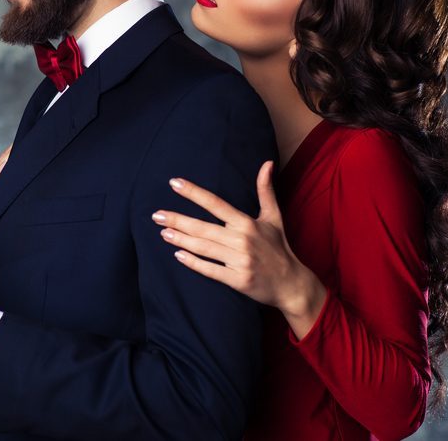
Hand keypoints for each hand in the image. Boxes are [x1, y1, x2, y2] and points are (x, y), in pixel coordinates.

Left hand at [152, 161, 326, 338]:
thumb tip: (267, 163)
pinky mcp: (238, 280)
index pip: (215, 203)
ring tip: (163, 232)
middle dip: (178, 220)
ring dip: (181, 240)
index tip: (174, 183)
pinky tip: (178, 255)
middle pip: (203, 227)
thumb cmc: (279, 248)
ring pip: (203, 248)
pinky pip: (210, 270)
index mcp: (247, 223)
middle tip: (156, 215)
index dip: (193, 192)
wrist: (291, 284)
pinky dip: (193, 263)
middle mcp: (242, 240)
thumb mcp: (274, 217)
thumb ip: (266, 191)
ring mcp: (240, 261)